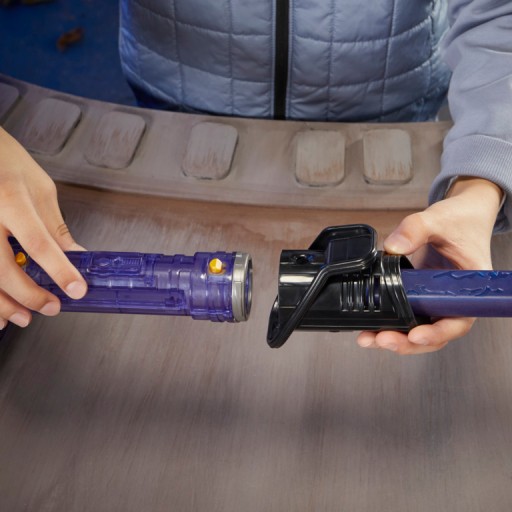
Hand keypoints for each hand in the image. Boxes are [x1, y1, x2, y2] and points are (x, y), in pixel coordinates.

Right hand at [0, 127, 86, 329]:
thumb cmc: (5, 162)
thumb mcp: (40, 189)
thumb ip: (55, 227)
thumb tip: (76, 256)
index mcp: (10, 198)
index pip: (38, 242)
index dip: (59, 271)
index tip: (76, 290)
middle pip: (2, 267)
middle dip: (29, 295)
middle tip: (51, 308)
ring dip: (1, 304)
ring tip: (22, 318)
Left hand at [357, 177, 502, 354]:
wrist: (461, 214)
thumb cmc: (460, 219)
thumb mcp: (438, 218)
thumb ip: (415, 229)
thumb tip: (393, 247)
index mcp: (469, 287)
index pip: (458, 321)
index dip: (437, 333)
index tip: (415, 335)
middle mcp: (453, 299)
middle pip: (434, 334)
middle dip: (407, 342)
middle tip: (382, 340)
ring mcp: (435, 299)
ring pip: (418, 329)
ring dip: (395, 337)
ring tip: (369, 338)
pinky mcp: (420, 295)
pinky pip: (406, 314)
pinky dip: (389, 323)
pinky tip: (370, 327)